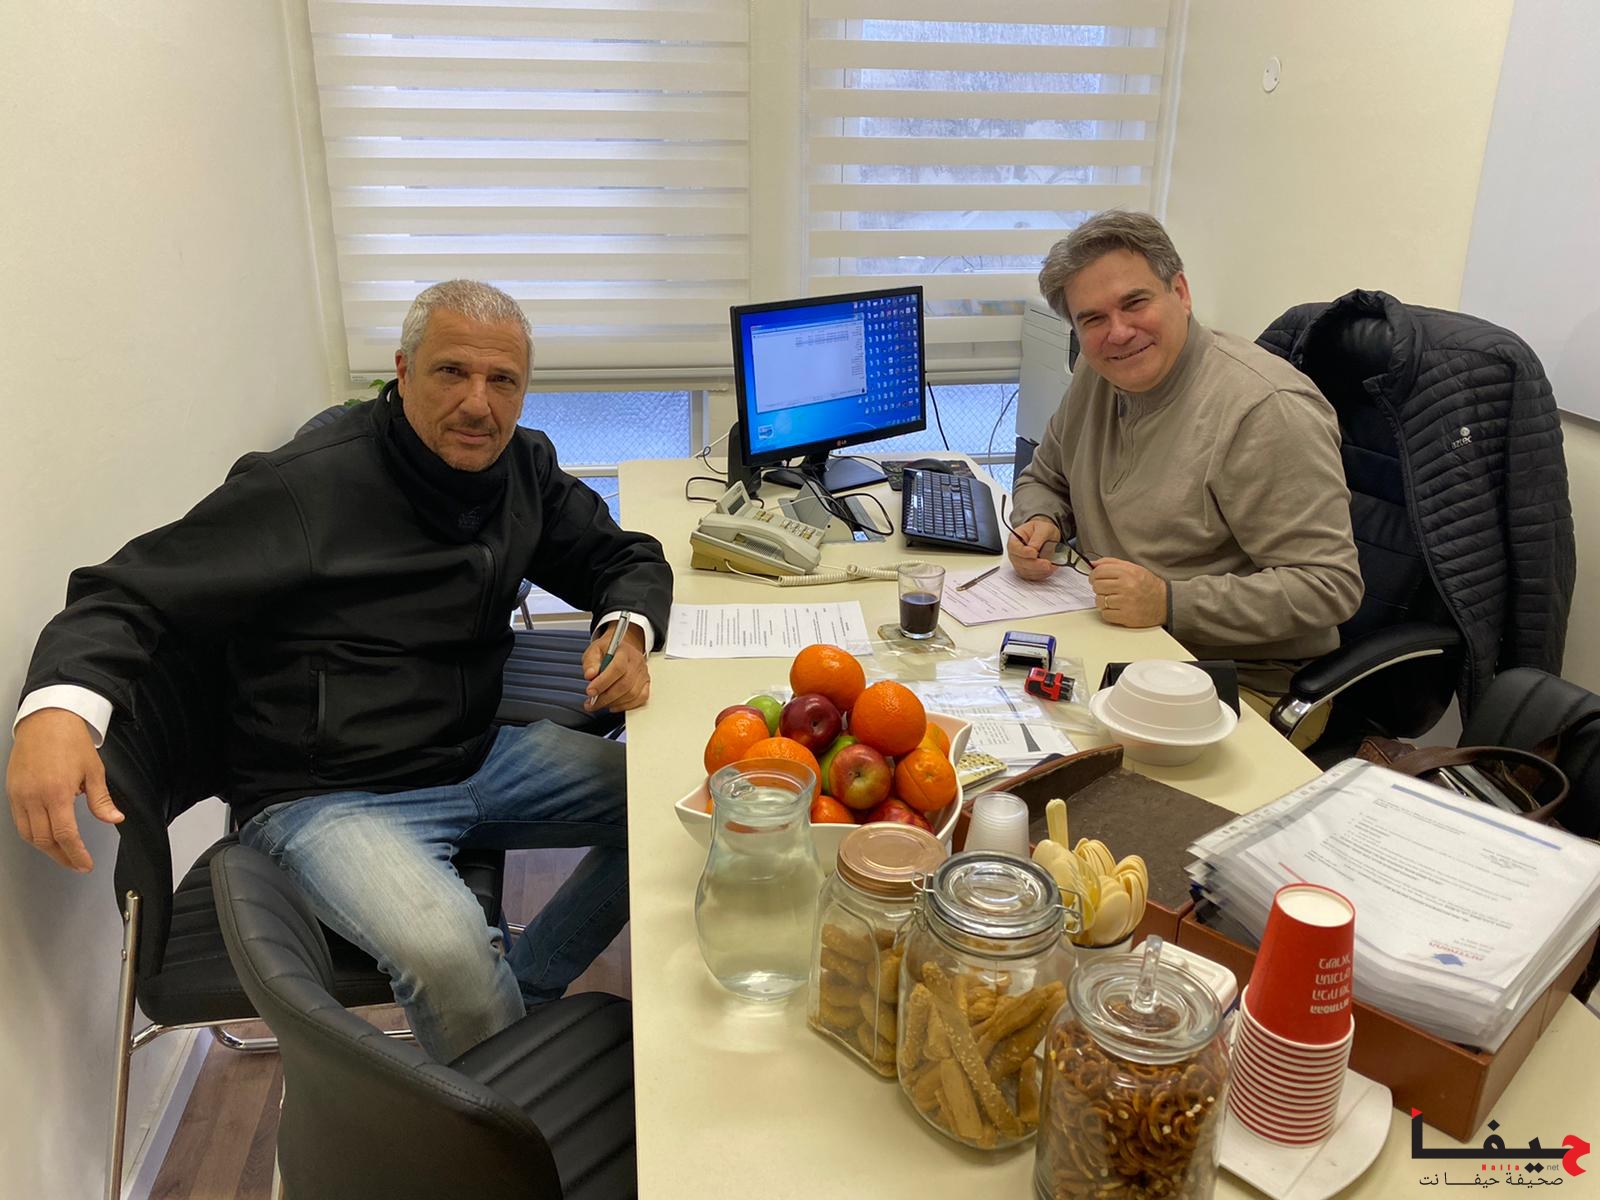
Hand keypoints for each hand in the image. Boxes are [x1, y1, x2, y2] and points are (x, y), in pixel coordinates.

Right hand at [7, 708, 123, 871]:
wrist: (47, 720)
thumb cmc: (70, 740)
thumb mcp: (94, 770)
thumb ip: (101, 800)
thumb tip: (114, 818)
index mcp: (56, 792)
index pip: (65, 834)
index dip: (76, 854)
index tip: (84, 864)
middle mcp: (34, 796)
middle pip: (44, 840)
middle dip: (62, 856)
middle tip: (76, 863)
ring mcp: (19, 795)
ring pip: (28, 834)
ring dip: (46, 848)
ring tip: (63, 853)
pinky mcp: (12, 791)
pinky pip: (19, 821)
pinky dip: (32, 834)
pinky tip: (45, 836)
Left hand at [582, 622, 650, 711]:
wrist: (622, 650)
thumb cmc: (608, 651)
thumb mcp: (594, 650)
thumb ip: (590, 662)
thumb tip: (590, 675)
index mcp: (624, 651)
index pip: (617, 668)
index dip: (603, 682)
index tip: (590, 691)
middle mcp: (636, 662)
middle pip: (624, 684)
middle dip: (605, 697)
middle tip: (592, 702)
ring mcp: (643, 674)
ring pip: (631, 694)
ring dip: (613, 703)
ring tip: (598, 704)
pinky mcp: (646, 684)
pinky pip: (639, 699)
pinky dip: (625, 706)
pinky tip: (613, 705)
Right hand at [1006, 517, 1062, 581]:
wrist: (1046, 536)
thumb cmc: (1042, 530)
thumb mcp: (1043, 528)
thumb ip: (1038, 537)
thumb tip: (1033, 547)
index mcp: (1015, 539)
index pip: (1013, 547)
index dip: (1023, 552)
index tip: (1034, 553)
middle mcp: (1015, 552)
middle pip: (1019, 562)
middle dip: (1034, 565)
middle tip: (1047, 563)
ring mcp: (1019, 563)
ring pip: (1025, 571)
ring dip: (1039, 571)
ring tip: (1052, 565)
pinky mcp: (1027, 571)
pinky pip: (1032, 576)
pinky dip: (1042, 574)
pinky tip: (1050, 569)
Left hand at [1089, 558, 1167, 627]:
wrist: (1165, 603)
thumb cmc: (1148, 585)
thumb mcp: (1133, 568)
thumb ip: (1112, 563)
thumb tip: (1092, 564)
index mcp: (1128, 573)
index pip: (1099, 572)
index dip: (1094, 575)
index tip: (1095, 578)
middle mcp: (1126, 587)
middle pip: (1097, 586)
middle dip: (1099, 588)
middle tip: (1106, 589)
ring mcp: (1126, 603)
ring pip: (1100, 601)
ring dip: (1103, 601)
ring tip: (1114, 599)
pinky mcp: (1126, 617)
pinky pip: (1105, 614)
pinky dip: (1109, 612)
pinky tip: (1117, 608)